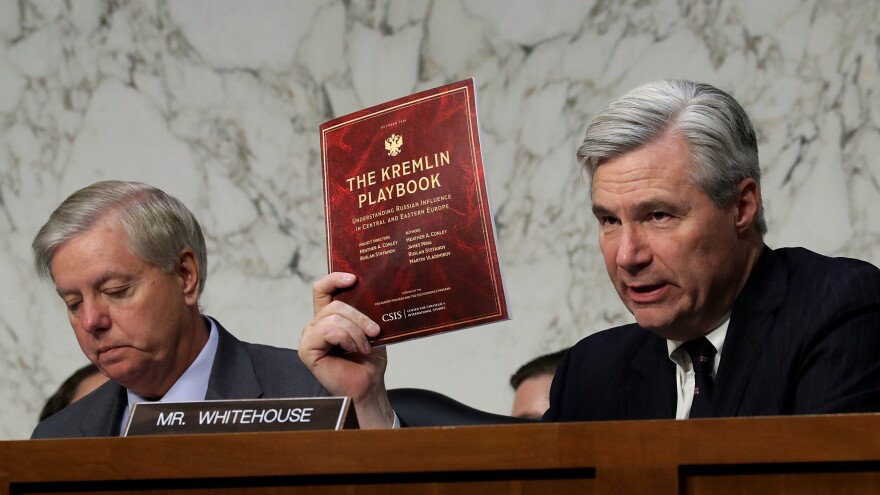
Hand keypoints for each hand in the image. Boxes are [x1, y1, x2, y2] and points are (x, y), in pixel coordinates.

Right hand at [299, 272, 394, 427]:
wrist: (369, 386)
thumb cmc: (369, 361)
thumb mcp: (370, 329)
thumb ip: (364, 311)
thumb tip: (374, 290)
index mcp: (329, 317)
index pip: (323, 289)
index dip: (334, 279)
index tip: (353, 279)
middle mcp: (316, 324)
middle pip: (335, 304)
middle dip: (359, 317)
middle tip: (375, 331)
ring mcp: (309, 336)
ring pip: (333, 317)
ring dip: (355, 332)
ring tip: (365, 347)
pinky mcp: (306, 350)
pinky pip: (327, 331)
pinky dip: (346, 338)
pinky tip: (354, 350)